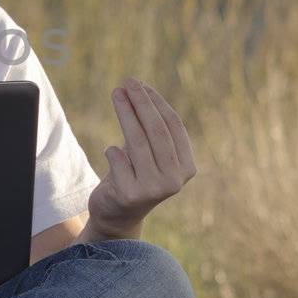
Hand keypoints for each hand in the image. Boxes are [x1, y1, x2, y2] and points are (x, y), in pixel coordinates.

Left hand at [87, 77, 196, 236]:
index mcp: (186, 167)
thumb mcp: (148, 152)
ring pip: (136, 140)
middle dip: (141, 102)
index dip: (156, 102)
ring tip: (116, 93)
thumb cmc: (133, 175)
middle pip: (156, 130)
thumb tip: (137, 89)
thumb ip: (149, 127)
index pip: (173, 126)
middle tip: (127, 82)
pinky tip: (111, 153)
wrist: (117, 215)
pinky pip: (117, 158)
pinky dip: (111, 150)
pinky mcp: (130, 194)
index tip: (140, 84)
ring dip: (124, 112)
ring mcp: (154, 188)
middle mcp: (175, 179)